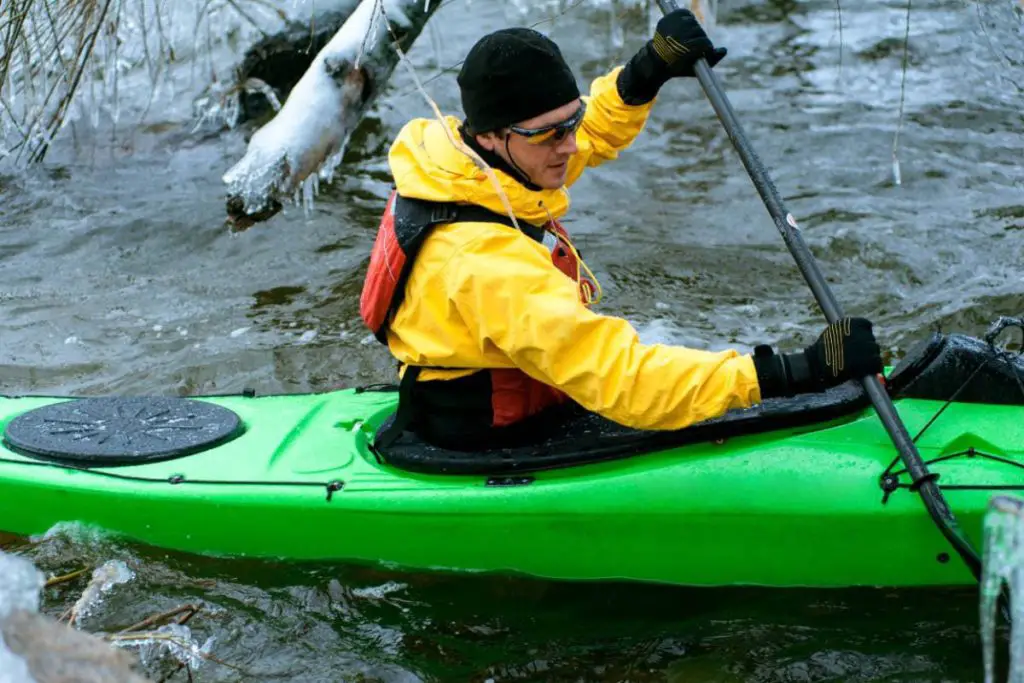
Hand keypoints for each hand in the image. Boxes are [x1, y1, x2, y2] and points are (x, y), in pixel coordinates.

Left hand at [616, 9, 726, 103]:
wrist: (657, 61)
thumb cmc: (678, 66)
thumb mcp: (695, 68)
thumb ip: (712, 60)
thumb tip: (724, 50)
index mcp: (682, 51)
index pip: (704, 43)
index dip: (707, 48)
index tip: (706, 51)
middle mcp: (676, 37)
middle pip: (699, 31)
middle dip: (700, 39)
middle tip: (696, 45)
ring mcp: (670, 26)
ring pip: (693, 22)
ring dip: (694, 29)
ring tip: (691, 36)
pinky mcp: (667, 18)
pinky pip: (684, 13)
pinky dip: (688, 18)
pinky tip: (686, 27)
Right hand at [753, 317, 883, 398]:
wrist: (813, 366)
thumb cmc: (820, 352)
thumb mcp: (832, 334)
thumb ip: (847, 332)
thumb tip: (859, 334)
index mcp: (849, 323)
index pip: (867, 325)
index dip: (864, 335)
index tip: (858, 343)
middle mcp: (857, 332)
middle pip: (872, 339)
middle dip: (867, 348)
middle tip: (857, 357)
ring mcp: (862, 346)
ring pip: (875, 351)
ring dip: (871, 358)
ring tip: (860, 365)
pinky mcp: (865, 361)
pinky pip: (877, 363)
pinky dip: (874, 367)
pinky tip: (866, 371)